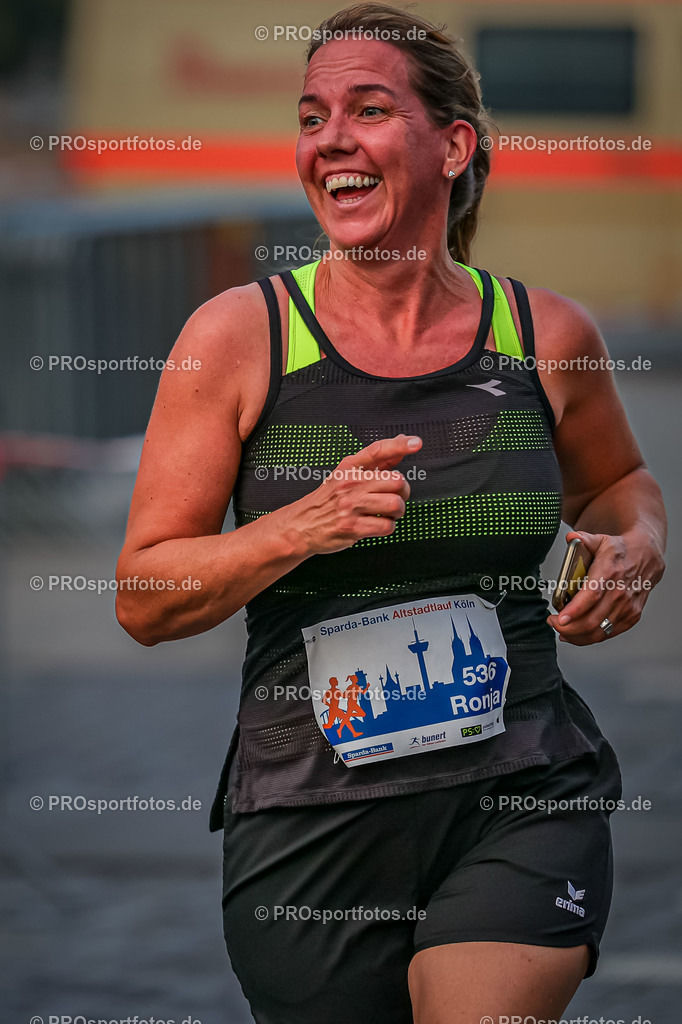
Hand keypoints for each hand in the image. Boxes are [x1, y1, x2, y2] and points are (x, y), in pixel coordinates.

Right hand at [277, 433, 421, 556]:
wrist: (301, 525)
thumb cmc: (328, 500)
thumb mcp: (346, 474)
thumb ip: (376, 461)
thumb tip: (400, 443)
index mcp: (350, 468)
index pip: (378, 450)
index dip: (399, 445)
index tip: (415, 443)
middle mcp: (350, 484)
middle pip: (397, 482)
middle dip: (403, 493)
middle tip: (394, 498)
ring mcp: (350, 505)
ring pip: (395, 505)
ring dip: (397, 512)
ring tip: (385, 513)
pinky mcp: (352, 527)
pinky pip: (387, 526)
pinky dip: (387, 527)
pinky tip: (375, 524)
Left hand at [547, 528, 664, 645]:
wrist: (646, 557)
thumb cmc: (620, 551)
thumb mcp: (601, 540)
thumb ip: (583, 539)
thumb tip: (571, 537)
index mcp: (610, 573)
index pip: (592, 595)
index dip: (575, 610)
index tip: (559, 618)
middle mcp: (620, 593)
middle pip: (592, 620)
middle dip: (568, 627)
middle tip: (553, 622)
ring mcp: (627, 607)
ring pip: (599, 631)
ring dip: (577, 635)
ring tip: (562, 630)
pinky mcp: (631, 617)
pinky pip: (608, 634)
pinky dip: (590, 638)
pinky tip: (577, 634)